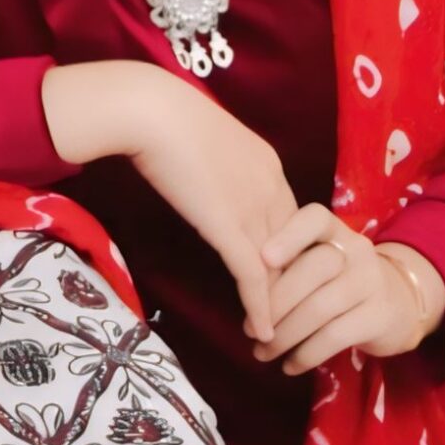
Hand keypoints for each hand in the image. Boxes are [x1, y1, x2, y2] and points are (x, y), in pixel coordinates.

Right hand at [122, 75, 301, 341]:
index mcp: (269, 164)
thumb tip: (206, 179)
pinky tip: (262, 331)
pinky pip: (253, 278)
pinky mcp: (230, 228)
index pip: (289, 220)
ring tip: (273, 334)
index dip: (285, 252)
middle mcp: (272, 188)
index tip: (277, 276)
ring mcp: (254, 209)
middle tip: (286, 316)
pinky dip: (261, 308)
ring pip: (277, 269)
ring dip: (277, 305)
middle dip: (290, 284)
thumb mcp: (206, 139)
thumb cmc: (165, 114)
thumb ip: (218, 165)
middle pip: (292, 249)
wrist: (152, 110)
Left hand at [256, 203, 444, 373]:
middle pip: (311, 270)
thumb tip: (246, 290)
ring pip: (319, 309)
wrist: (399, 304)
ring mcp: (371, 283)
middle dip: (274, 303)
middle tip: (249, 329)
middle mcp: (357, 251)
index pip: (315, 218)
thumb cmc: (341, 280)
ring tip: (263, 352)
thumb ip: (291, 265)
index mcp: (336, 230)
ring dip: (285, 336)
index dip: (288, 236)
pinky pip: (335, 336)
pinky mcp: (379, 317)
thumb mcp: (321, 262)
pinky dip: (306, 354)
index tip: (262, 259)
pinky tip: (289, 366)